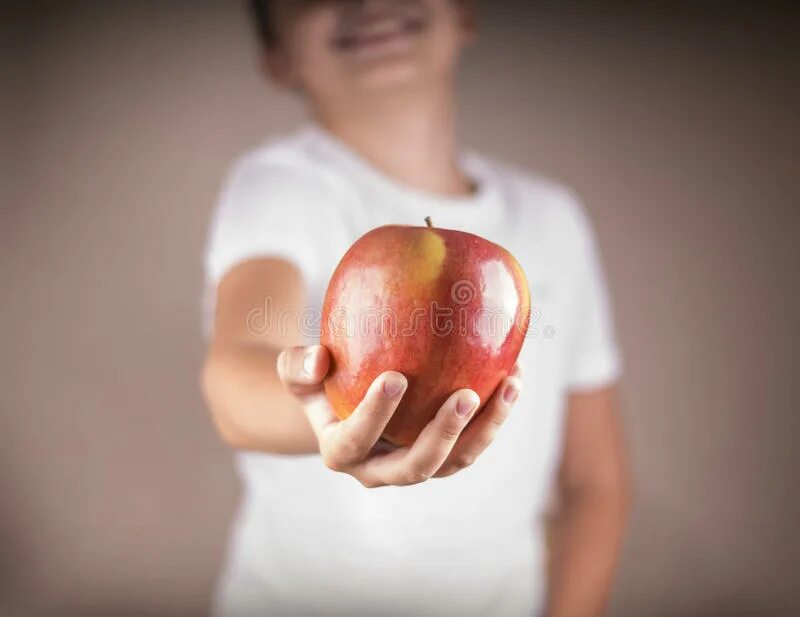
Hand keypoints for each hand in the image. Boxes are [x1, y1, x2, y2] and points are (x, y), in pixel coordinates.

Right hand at [277, 345, 521, 487]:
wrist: (342, 405)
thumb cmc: (320, 381)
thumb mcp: (297, 370)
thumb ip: (297, 365)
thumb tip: (317, 358)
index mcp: (341, 451)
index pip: (355, 441)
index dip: (374, 415)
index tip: (395, 376)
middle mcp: (380, 469)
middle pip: (417, 467)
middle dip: (444, 434)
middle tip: (465, 395)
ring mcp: (417, 465)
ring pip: (456, 460)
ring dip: (486, 428)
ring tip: (510, 384)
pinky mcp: (444, 454)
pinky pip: (474, 441)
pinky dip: (496, 413)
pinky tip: (513, 373)